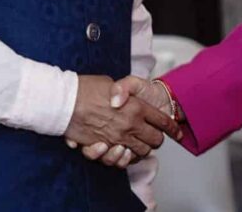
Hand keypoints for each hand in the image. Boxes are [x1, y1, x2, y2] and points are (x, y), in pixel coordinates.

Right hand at [63, 75, 179, 163]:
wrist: (65, 99)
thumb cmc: (88, 87)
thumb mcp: (114, 81)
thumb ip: (127, 90)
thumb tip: (128, 100)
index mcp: (136, 106)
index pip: (162, 121)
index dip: (172, 127)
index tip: (176, 131)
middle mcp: (129, 125)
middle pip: (155, 140)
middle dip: (157, 139)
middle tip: (154, 135)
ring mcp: (117, 138)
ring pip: (141, 152)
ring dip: (142, 149)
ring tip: (139, 142)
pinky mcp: (104, 147)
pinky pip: (122, 160)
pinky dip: (126, 158)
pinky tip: (125, 151)